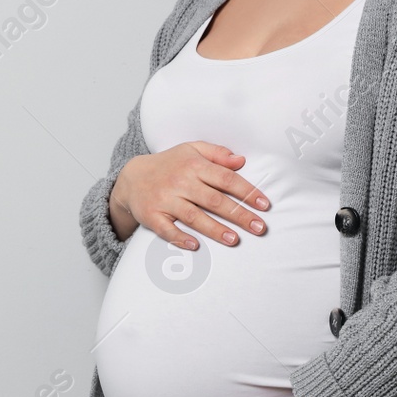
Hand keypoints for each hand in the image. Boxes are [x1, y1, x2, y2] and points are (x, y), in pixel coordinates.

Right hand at [110, 142, 269, 249]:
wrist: (131, 177)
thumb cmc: (169, 165)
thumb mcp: (191, 150)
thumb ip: (217, 153)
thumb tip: (241, 160)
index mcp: (193, 165)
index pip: (226, 179)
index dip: (247, 192)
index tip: (264, 205)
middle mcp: (180, 182)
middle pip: (214, 200)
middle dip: (239, 214)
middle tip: (259, 227)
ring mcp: (165, 199)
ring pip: (194, 216)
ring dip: (215, 229)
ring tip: (235, 240)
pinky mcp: (151, 215)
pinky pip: (167, 229)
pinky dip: (180, 237)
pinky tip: (196, 246)